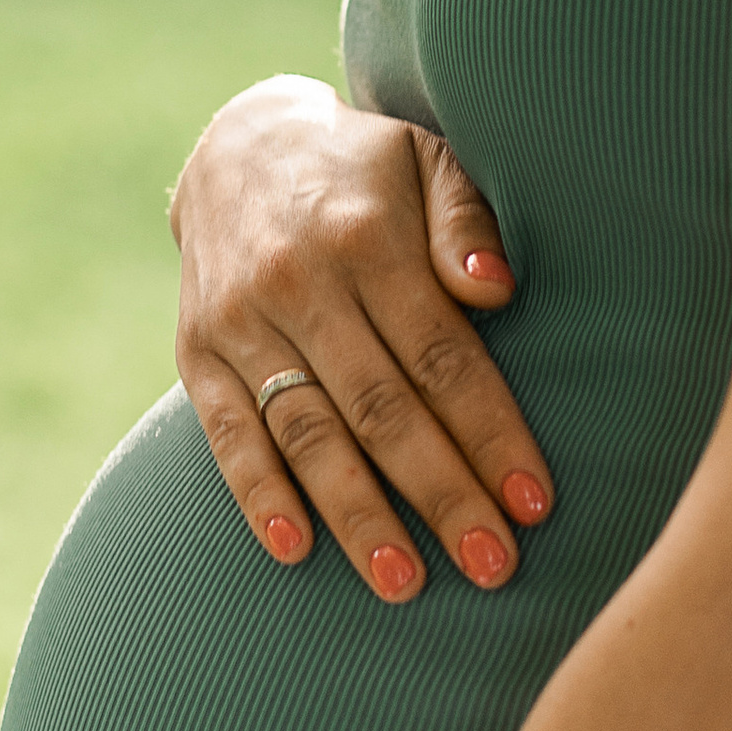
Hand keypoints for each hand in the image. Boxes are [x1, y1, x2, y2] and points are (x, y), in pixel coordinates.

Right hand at [169, 76, 553, 599]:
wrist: (238, 147)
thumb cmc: (366, 170)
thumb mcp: (426, 160)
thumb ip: (465, 222)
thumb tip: (496, 293)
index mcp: (367, 239)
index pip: (439, 354)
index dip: (489, 431)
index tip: (534, 501)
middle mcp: (299, 282)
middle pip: (380, 407)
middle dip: (440, 493)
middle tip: (493, 566)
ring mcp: (241, 321)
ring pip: (307, 433)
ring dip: (357, 514)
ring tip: (405, 583)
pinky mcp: (197, 351)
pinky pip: (228, 434)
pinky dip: (258, 494)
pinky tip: (296, 551)